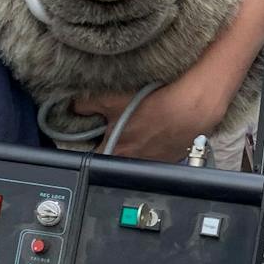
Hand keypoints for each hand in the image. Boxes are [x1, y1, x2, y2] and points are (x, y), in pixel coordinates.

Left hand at [74, 73, 223, 162]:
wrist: (190, 108)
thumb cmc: (153, 105)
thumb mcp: (111, 99)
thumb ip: (86, 104)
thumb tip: (72, 106)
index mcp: (114, 153)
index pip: (91, 159)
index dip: (87, 146)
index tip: (88, 135)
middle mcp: (131, 164)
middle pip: (114, 159)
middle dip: (111, 145)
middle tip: (114, 127)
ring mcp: (152, 164)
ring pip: (135, 158)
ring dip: (134, 146)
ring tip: (139, 127)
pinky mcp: (170, 159)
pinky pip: (155, 155)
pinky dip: (153, 145)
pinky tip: (157, 129)